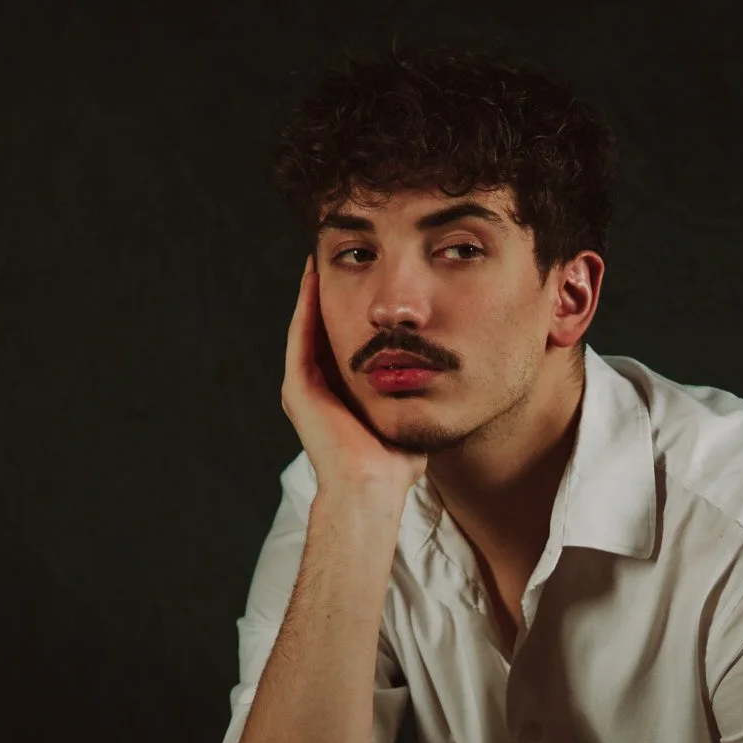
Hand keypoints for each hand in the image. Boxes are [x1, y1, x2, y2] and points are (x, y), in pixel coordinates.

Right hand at [281, 257, 428, 494]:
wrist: (373, 488)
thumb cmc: (396, 465)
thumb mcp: (409, 416)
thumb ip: (417, 396)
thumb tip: (444, 380)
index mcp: (341, 395)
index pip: (346, 342)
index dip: (355, 312)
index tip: (367, 280)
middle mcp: (318, 388)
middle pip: (323, 329)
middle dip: (332, 293)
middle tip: (340, 256)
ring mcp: (304, 387)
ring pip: (307, 326)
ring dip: (313, 291)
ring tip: (322, 254)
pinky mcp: (298, 388)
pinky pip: (300, 336)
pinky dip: (305, 305)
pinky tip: (314, 276)